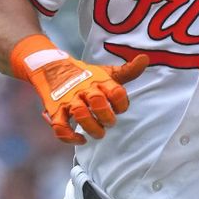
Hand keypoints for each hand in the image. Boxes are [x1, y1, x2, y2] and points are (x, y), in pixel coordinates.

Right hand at [28, 53, 148, 143]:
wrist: (52, 68)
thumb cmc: (86, 76)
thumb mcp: (107, 73)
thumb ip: (128, 71)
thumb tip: (145, 59)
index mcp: (99, 80)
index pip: (116, 92)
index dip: (122, 103)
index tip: (121, 108)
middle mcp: (84, 89)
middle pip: (98, 102)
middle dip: (107, 116)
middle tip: (110, 123)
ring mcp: (69, 100)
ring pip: (80, 115)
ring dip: (92, 128)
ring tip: (98, 133)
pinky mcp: (55, 111)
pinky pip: (59, 127)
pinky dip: (69, 137)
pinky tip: (81, 140)